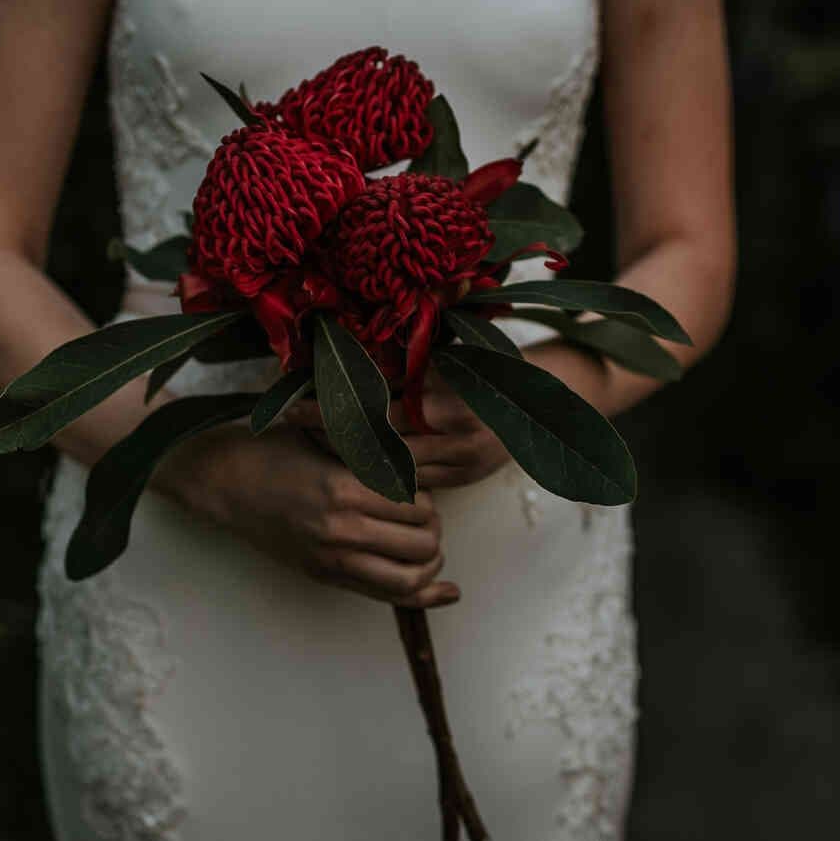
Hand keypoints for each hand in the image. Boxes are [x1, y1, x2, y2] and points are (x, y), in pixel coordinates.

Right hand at [154, 423, 459, 608]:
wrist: (225, 481)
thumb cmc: (276, 450)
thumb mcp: (328, 436)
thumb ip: (375, 450)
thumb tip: (424, 465)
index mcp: (344, 488)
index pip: (418, 504)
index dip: (430, 499)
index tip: (421, 492)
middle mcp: (341, 529)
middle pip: (422, 543)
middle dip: (434, 531)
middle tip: (426, 519)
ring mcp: (331, 559)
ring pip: (409, 578)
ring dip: (430, 563)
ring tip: (427, 548)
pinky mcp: (324, 576)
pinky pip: (385, 598)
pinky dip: (423, 597)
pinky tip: (447, 593)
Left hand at [281, 366, 510, 488]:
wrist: (545, 401)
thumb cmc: (490, 369)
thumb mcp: (451, 358)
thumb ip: (406, 364)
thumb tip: (345, 357)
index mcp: (448, 398)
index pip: (374, 410)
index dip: (332, 411)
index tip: (295, 406)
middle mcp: (453, 434)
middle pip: (377, 443)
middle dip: (333, 435)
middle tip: (294, 423)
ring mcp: (459, 461)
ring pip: (390, 468)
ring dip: (350, 458)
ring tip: (314, 442)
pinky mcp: (463, 480)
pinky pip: (410, 483)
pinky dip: (379, 474)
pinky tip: (352, 464)